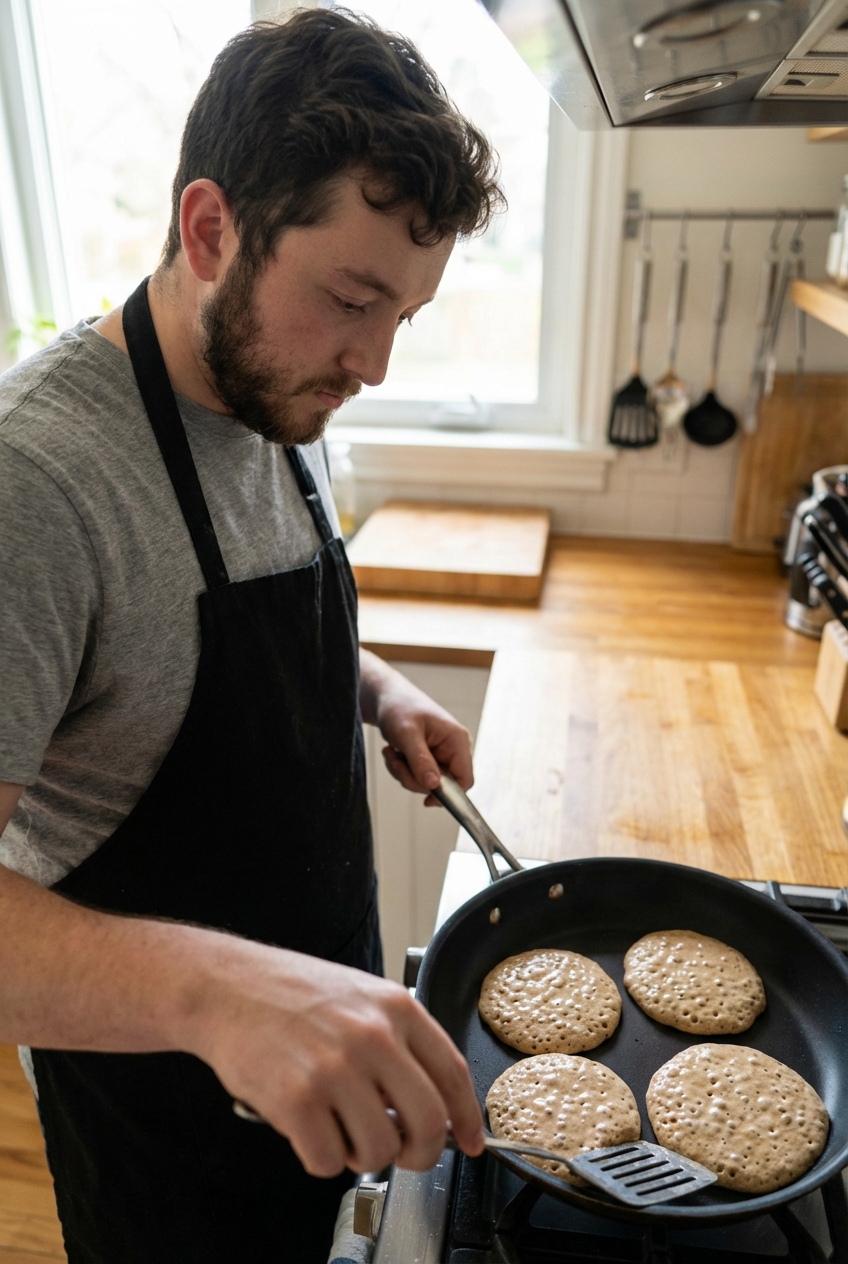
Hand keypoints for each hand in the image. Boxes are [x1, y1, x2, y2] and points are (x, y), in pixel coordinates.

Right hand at [186, 944, 484, 1176]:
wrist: (226, 987)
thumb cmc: (290, 993)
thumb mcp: (360, 996)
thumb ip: (398, 1041)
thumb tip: (432, 1103)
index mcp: (396, 1008)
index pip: (453, 1074)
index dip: (467, 1118)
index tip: (470, 1141)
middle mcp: (373, 1036)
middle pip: (428, 1123)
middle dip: (420, 1152)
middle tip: (402, 1152)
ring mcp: (335, 1069)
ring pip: (380, 1150)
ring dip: (361, 1154)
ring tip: (338, 1126)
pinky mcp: (297, 1099)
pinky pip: (329, 1162)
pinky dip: (321, 1158)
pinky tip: (307, 1128)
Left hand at [359, 650, 472, 804]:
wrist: (386, 697)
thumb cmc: (398, 708)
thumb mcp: (406, 734)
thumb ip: (420, 760)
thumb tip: (434, 786)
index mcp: (457, 740)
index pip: (465, 779)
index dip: (450, 795)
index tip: (426, 800)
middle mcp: (453, 749)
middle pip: (442, 785)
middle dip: (413, 778)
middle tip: (395, 761)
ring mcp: (441, 754)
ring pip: (426, 783)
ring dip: (404, 773)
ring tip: (392, 753)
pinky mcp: (429, 758)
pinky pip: (417, 776)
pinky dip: (402, 769)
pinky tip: (394, 753)